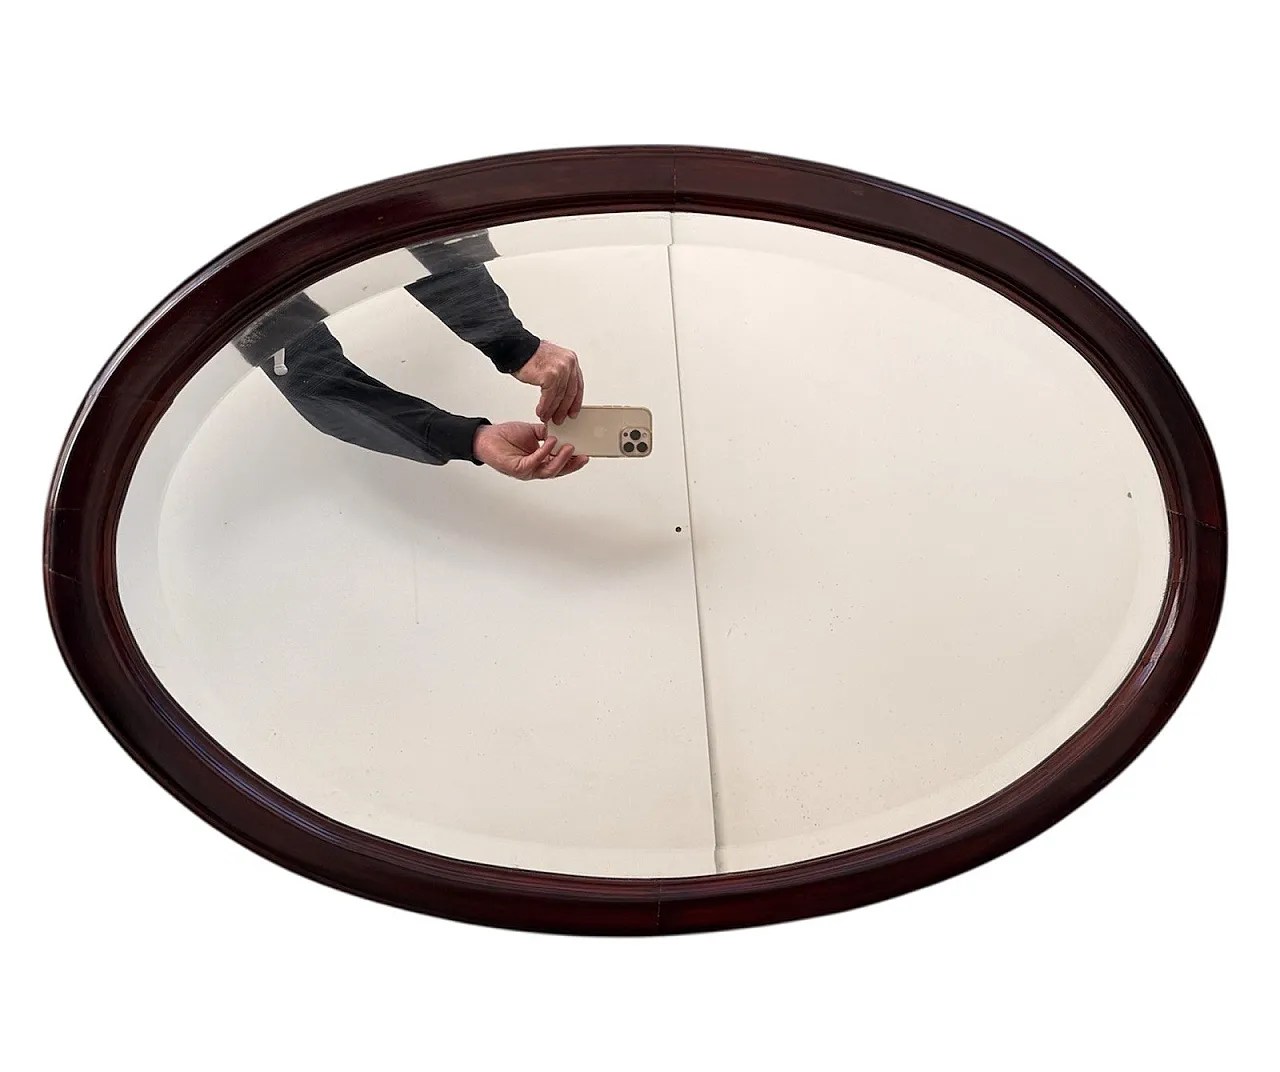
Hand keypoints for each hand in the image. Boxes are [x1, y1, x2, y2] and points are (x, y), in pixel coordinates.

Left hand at [472, 422, 588, 479]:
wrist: (485, 438)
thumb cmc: (504, 437)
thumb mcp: (531, 431)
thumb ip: (545, 432)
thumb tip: (559, 430)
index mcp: (538, 460)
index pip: (559, 463)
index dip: (573, 461)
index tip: (585, 453)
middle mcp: (534, 468)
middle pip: (557, 470)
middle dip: (571, 464)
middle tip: (582, 455)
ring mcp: (526, 470)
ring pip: (548, 470)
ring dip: (560, 459)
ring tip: (569, 447)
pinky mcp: (518, 469)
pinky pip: (534, 462)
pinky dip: (544, 452)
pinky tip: (550, 442)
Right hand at [512, 340, 583, 423]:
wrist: (517, 349)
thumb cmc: (531, 355)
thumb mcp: (552, 362)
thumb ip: (560, 374)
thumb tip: (562, 393)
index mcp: (571, 360)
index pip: (577, 385)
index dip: (575, 401)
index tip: (573, 411)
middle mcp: (568, 363)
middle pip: (569, 392)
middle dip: (563, 408)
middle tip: (560, 418)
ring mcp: (561, 369)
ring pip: (559, 396)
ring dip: (551, 410)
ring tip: (547, 417)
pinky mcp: (551, 376)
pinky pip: (549, 397)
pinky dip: (545, 407)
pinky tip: (541, 412)